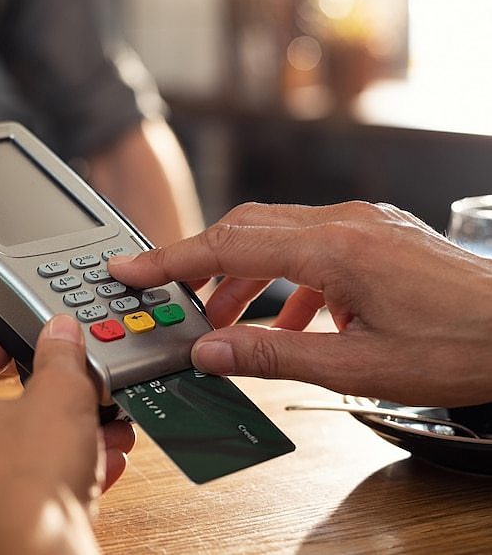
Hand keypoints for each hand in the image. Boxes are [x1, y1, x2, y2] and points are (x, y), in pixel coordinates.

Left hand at [0, 315, 134, 554]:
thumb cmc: (31, 483)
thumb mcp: (61, 396)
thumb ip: (60, 356)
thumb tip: (59, 331)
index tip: (7, 347)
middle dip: (42, 404)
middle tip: (70, 397)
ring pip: (14, 459)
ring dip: (60, 443)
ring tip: (102, 438)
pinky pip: (22, 497)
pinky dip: (58, 482)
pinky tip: (99, 475)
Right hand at [109, 202, 491, 406]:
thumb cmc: (459, 347)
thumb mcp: (356, 366)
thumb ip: (273, 355)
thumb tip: (211, 351)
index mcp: (333, 249)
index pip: (227, 244)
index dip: (169, 260)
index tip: (129, 270)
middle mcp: (344, 223)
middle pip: (244, 228)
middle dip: (199, 264)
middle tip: (169, 299)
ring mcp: (362, 224)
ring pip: (276, 236)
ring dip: (242, 276)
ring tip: (225, 322)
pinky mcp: (376, 236)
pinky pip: (311, 247)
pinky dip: (284, 280)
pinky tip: (288, 320)